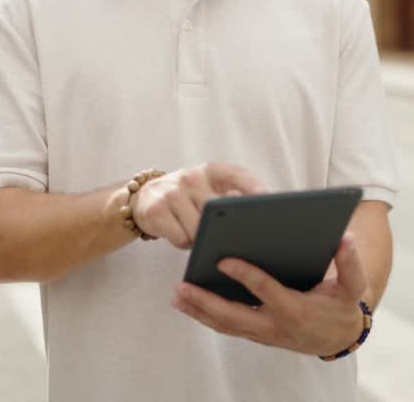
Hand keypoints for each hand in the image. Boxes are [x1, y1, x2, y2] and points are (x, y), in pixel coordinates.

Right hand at [132, 163, 266, 248]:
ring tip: (196, 230)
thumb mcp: (208, 187)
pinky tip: (179, 232)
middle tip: (228, 234)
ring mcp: (172, 192)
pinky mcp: (156, 210)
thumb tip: (260, 214)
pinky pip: (182, 239)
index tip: (269, 201)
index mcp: (210, 169)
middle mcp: (192, 176)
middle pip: (219, 211)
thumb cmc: (187, 197)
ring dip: (201, 238)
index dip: (255, 187)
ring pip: (200, 229)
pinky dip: (184, 243)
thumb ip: (231, 194)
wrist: (144, 197)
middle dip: (226, 227)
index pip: (238, 175)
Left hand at [172, 233, 368, 356]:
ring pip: (226, 325)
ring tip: (177, 293)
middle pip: (235, 317)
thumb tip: (345, 238)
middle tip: (182, 286)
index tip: (224, 259)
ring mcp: (263, 333)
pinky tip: (188, 302)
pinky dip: (206, 316)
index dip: (245, 276)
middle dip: (206, 302)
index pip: (266, 291)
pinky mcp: (256, 334)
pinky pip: (227, 327)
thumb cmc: (341, 306)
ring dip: (199, 311)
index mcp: (296, 310)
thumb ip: (350, 263)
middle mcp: (275, 325)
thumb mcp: (353, 287)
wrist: (339, 337)